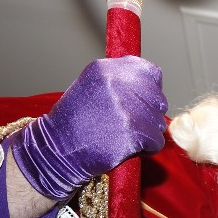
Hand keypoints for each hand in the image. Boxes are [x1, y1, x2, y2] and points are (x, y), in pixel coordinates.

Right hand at [9, 56, 167, 200]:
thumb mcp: (93, 86)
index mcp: (106, 68)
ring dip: (148, 133)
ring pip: (158, 122)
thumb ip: (121, 81)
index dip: (150, 90)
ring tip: (124, 135)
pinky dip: (148, 149)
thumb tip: (152, 86)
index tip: (142, 101)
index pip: (150, 72)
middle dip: (150, 115)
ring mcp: (126, 108)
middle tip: (130, 124)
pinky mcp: (132, 132)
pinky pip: (156, 141)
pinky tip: (128, 148)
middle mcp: (117, 83)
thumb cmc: (76, 121)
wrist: (59, 148)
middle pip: (158, 99)